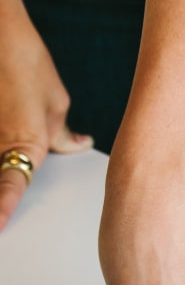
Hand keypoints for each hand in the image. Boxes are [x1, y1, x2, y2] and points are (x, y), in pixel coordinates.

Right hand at [0, 26, 91, 230]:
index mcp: (27, 144)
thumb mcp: (56, 103)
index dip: (3, 209)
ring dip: (3, 174)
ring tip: (11, 164)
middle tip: (4, 221)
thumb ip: (63, 136)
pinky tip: (7, 143)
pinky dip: (1, 153)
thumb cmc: (27, 64)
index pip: (12, 186)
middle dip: (0, 197)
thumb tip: (77, 145)